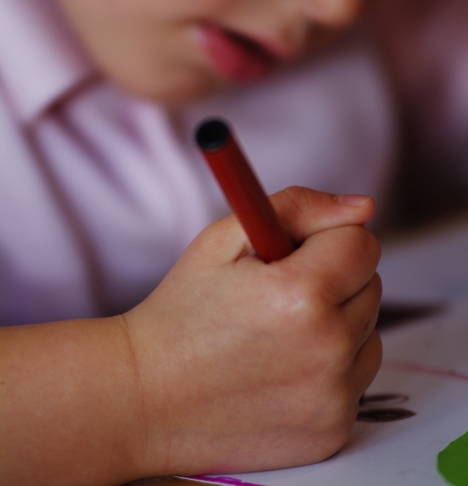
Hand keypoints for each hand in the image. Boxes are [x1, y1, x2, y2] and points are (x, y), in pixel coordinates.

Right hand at [125, 186, 381, 476]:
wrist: (147, 396)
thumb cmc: (183, 311)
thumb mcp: (224, 239)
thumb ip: (297, 208)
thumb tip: (363, 207)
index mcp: (300, 294)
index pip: (361, 243)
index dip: (324, 238)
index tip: (292, 252)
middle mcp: (326, 350)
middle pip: (370, 284)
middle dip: (332, 276)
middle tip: (277, 291)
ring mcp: (333, 398)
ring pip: (369, 329)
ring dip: (337, 320)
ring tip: (280, 330)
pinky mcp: (334, 430)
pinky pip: (359, 374)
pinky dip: (334, 363)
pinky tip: (285, 365)